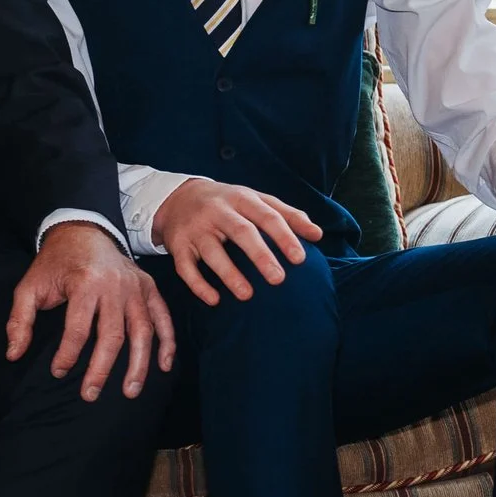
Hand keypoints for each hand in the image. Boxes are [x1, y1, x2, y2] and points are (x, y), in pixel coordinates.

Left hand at [3, 221, 175, 401]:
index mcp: (85, 283)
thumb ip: (19, 320)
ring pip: (142, 331)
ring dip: (139, 364)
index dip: (67, 355)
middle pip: (112, 336)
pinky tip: (165, 365)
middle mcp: (115, 285)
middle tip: (90, 395)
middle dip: (101, 369)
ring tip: (130, 391)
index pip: (78, 329)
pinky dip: (168, 341)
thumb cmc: (54, 263)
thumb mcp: (29, 287)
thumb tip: (14, 354)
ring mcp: (135, 286)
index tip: (58, 372)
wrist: (82, 230)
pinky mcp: (149, 287)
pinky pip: (163, 317)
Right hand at [151, 176, 321, 304]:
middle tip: (278, 279)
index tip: (300, 259)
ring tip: (247, 295)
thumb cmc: (228, 203)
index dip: (284, 236)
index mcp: (241, 198)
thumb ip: (287, 214)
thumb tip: (317, 235)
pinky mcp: (177, 244)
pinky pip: (185, 267)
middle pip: (240, 232)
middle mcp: (217, 211)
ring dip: (229, 274)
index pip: (267, 216)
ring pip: (211, 251)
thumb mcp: (256, 200)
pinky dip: (198, 284)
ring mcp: (195, 228)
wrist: (178, 197)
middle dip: (260, 255)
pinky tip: (214, 300)